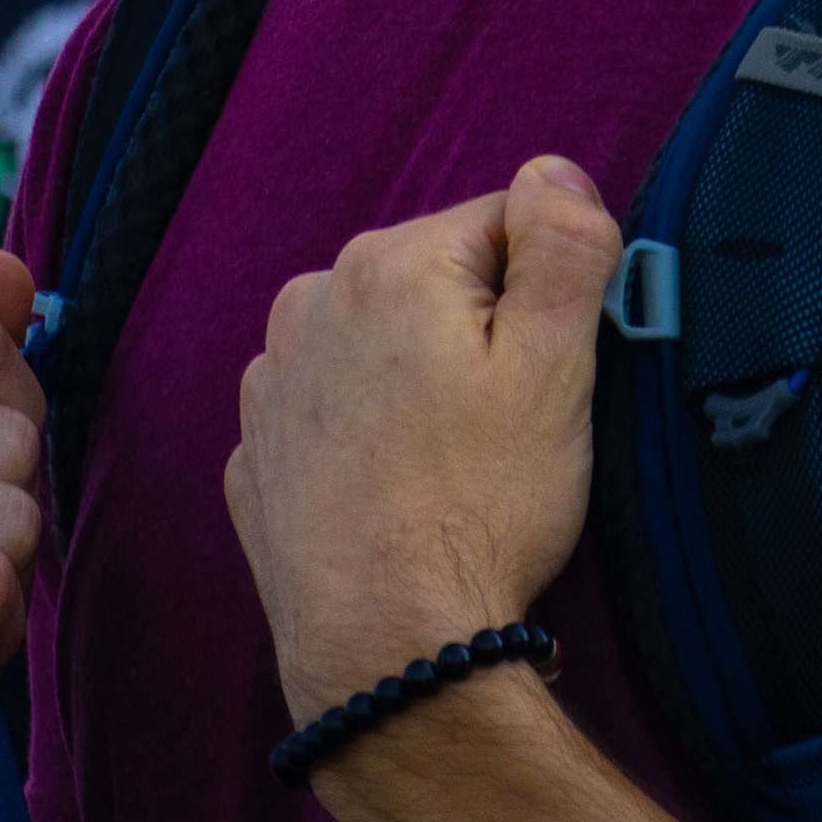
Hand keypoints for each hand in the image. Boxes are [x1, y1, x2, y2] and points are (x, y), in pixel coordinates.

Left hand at [227, 153, 621, 715]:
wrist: (387, 648)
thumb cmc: (480, 508)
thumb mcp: (556, 367)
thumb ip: (565, 245)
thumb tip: (554, 172)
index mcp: (390, 265)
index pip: (505, 225)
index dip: (545, 295)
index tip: (547, 370)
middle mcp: (312, 304)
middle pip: (436, 282)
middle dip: (478, 335)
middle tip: (506, 424)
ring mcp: (273, 383)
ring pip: (380, 345)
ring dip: (418, 382)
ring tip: (452, 465)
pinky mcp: (257, 455)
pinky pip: (333, 412)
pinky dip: (368, 437)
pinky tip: (400, 491)